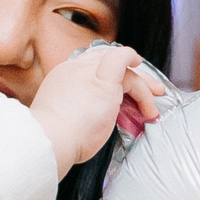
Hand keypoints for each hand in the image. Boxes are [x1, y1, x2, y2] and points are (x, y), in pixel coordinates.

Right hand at [30, 45, 161, 170]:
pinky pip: (123, 61)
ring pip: (121, 67)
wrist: (48, 141)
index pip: (88, 64)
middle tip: (143, 88)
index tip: (119, 85)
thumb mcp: (60, 119)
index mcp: (62, 78)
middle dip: (126, 69)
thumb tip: (89, 121)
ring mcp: (89, 73)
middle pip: (106, 58)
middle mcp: (75, 70)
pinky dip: (140, 72)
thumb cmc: (52, 140)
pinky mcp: (104, 82)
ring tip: (151, 105)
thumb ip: (76, 112)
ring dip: (141, 85)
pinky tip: (152, 88)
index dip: (106, 70)